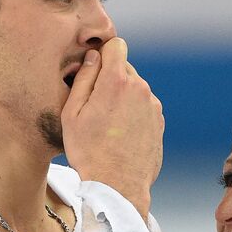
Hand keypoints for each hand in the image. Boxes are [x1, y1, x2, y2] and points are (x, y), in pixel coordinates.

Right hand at [61, 38, 163, 218]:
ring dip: (121, 97)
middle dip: (109, 78)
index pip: (116, 45)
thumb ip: (83, 79)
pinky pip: (143, 107)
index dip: (102, 53)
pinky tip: (119, 134)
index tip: (93, 68)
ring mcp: (152, 105)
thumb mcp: (72, 114)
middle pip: (124, 67)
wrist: (118, 186)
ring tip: (106, 124)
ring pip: (134, 88)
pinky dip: (132, 113)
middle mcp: (140, 88)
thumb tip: (92, 57)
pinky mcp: (159, 121)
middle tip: (93, 104)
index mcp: (117, 81)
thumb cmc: (89, 152)